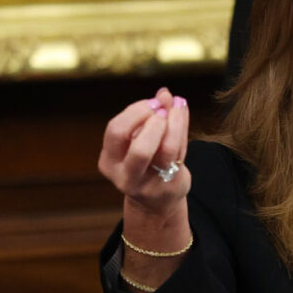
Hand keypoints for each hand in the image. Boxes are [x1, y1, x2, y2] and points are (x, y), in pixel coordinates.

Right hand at [98, 87, 190, 218]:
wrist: (158, 200)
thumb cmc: (147, 163)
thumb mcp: (141, 141)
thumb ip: (151, 117)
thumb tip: (163, 92)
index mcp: (109, 161)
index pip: (116, 131)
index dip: (135, 112)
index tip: (153, 102)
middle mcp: (124, 175)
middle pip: (134, 144)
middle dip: (150, 120)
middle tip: (162, 107)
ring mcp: (149, 182)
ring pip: (162, 149)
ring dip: (173, 122)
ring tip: (177, 107)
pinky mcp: (169, 184)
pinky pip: (178, 153)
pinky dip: (182, 129)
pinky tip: (183, 114)